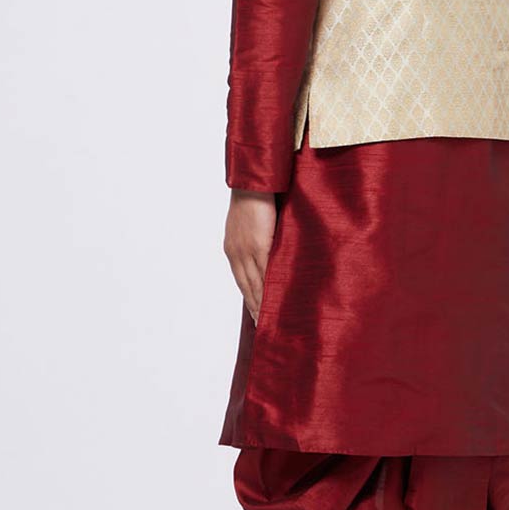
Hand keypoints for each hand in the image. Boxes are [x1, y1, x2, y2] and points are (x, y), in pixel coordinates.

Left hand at [223, 189, 276, 324]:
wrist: (253, 183)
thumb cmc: (255, 197)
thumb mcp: (249, 223)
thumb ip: (256, 239)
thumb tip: (267, 251)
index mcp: (233, 249)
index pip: (241, 281)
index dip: (248, 299)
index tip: (255, 314)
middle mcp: (237, 253)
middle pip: (246, 288)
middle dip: (254, 308)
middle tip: (264, 326)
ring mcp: (247, 251)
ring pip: (255, 285)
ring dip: (262, 304)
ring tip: (270, 320)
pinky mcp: (259, 246)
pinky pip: (265, 274)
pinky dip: (269, 290)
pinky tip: (275, 302)